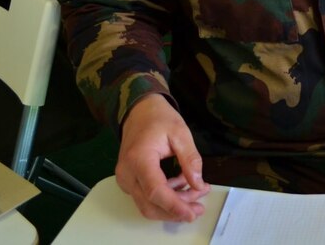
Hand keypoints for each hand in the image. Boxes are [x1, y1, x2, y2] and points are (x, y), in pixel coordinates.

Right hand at [116, 93, 209, 221]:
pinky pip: (145, 197)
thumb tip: (198, 183)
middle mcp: (127, 173)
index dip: (174, 206)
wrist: (139, 111)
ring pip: (147, 205)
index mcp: (139, 158)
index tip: (192, 212)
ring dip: (172, 206)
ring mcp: (125, 179)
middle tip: (199, 206)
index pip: (155, 191)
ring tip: (195, 192)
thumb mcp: (180, 133)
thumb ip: (190, 159)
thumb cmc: (158, 118)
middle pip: (150, 205)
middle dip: (176, 210)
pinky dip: (165, 198)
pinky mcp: (129, 181)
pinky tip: (181, 186)